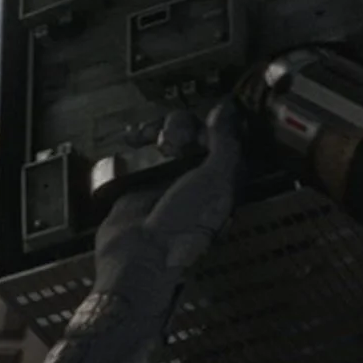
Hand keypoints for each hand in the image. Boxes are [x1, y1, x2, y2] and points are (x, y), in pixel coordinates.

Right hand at [92, 99, 243, 285]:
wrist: (140, 254)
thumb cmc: (186, 222)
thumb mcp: (218, 179)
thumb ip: (226, 142)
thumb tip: (227, 108)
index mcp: (223, 178)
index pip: (223, 136)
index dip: (215, 123)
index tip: (206, 119)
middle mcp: (197, 176)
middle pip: (194, 131)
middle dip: (184, 126)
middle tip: (175, 142)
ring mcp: (167, 177)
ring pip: (168, 135)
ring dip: (161, 129)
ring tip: (153, 142)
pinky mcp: (140, 180)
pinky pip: (142, 148)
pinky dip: (139, 138)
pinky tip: (136, 137)